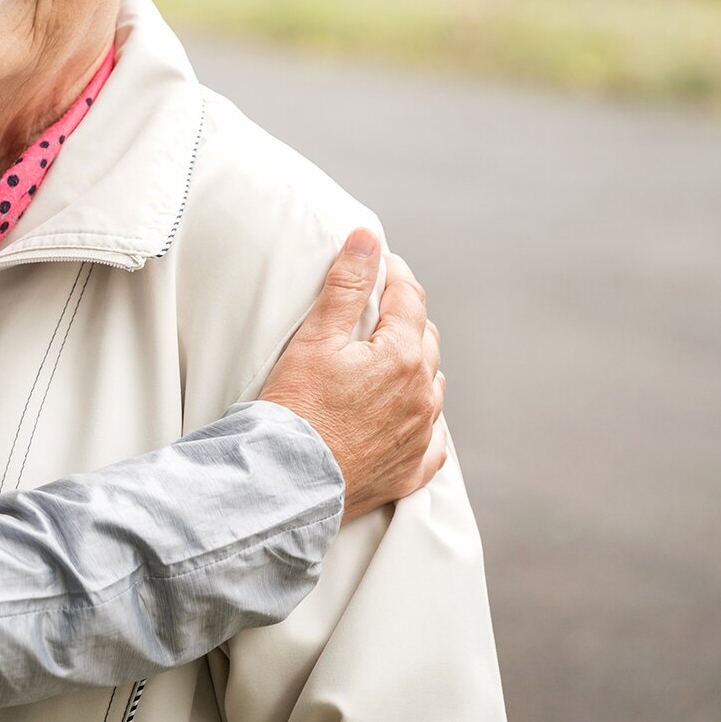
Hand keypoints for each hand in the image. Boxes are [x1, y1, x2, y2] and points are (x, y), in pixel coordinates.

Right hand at [259, 229, 446, 522]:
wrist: (288, 481)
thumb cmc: (296, 407)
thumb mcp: (316, 337)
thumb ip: (347, 286)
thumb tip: (368, 240)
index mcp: (402, 357)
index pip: (409, 299)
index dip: (394, 275)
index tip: (380, 263)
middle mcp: (422, 395)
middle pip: (425, 340)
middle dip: (405, 318)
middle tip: (377, 308)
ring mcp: (420, 435)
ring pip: (431, 387)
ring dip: (415, 367)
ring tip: (386, 360)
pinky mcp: (410, 471)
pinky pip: (431, 441)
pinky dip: (421, 422)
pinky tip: (405, 418)